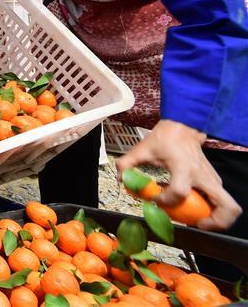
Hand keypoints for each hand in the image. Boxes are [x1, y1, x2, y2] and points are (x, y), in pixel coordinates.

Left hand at [116, 119, 241, 230]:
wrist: (183, 127)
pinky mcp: (214, 181)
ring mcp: (212, 179)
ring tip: (196, 220)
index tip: (155, 199)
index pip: (179, 192)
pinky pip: (220, 202)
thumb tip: (121, 179)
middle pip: (225, 206)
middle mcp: (203, 176)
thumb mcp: (142, 149)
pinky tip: (193, 206)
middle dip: (215, 222)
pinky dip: (212, 210)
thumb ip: (127, 164)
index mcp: (184, 168)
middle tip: (197, 224)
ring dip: (216, 219)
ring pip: (229, 207)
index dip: (165, 200)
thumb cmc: (166, 138)